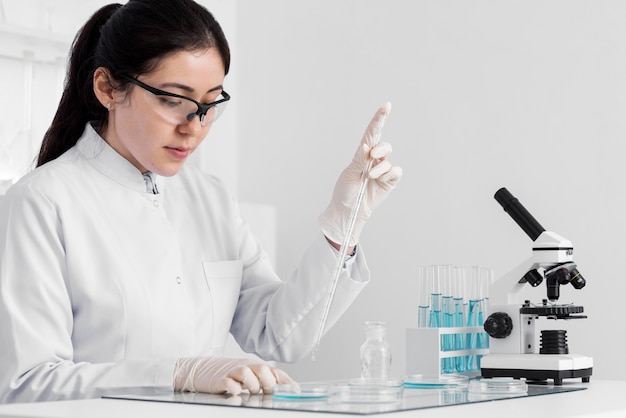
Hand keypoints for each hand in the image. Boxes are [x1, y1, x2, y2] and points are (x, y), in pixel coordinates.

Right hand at [173, 357, 295, 394]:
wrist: (202, 369)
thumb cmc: (229, 374)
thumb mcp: (249, 375)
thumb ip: (265, 380)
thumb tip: (286, 389)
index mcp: (255, 366)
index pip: (275, 372)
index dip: (286, 382)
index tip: (296, 391)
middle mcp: (246, 367)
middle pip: (263, 369)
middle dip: (268, 383)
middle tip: (267, 392)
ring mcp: (232, 372)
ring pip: (247, 373)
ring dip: (252, 385)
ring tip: (250, 392)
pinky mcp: (219, 380)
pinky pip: (229, 382)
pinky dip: (234, 388)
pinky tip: (237, 392)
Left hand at [318, 102, 402, 246]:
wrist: (349, 211)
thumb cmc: (345, 191)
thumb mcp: (349, 172)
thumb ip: (360, 158)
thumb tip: (367, 144)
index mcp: (362, 154)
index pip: (372, 133)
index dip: (379, 119)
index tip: (386, 105)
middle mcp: (373, 160)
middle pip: (384, 144)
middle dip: (380, 148)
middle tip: (372, 157)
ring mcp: (382, 170)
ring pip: (388, 159)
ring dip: (379, 167)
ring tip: (370, 177)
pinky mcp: (390, 181)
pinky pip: (396, 171)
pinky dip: (388, 174)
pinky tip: (380, 180)